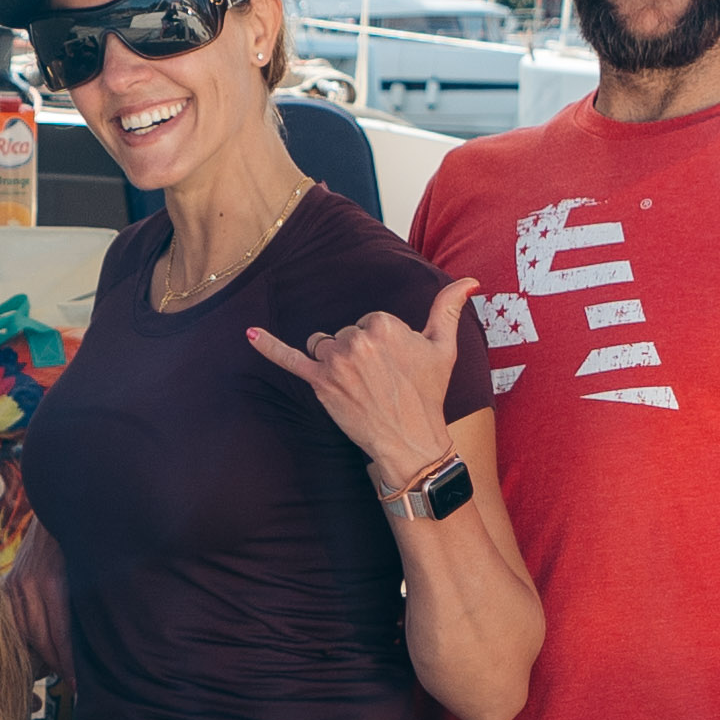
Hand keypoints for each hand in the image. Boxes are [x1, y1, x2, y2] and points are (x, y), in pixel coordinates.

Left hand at [251, 274, 479, 490]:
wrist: (410, 439)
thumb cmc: (428, 394)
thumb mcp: (444, 347)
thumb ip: (449, 308)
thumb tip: (470, 281)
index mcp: (385, 325)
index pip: (369, 320)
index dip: (380, 343)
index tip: (393, 365)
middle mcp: (358, 339)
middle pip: (345, 332)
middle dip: (358, 352)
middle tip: (379, 380)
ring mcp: (336, 362)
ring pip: (323, 345)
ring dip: (334, 360)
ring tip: (356, 384)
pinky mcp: (320, 383)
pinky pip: (289, 359)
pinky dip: (268, 346)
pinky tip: (249, 334)